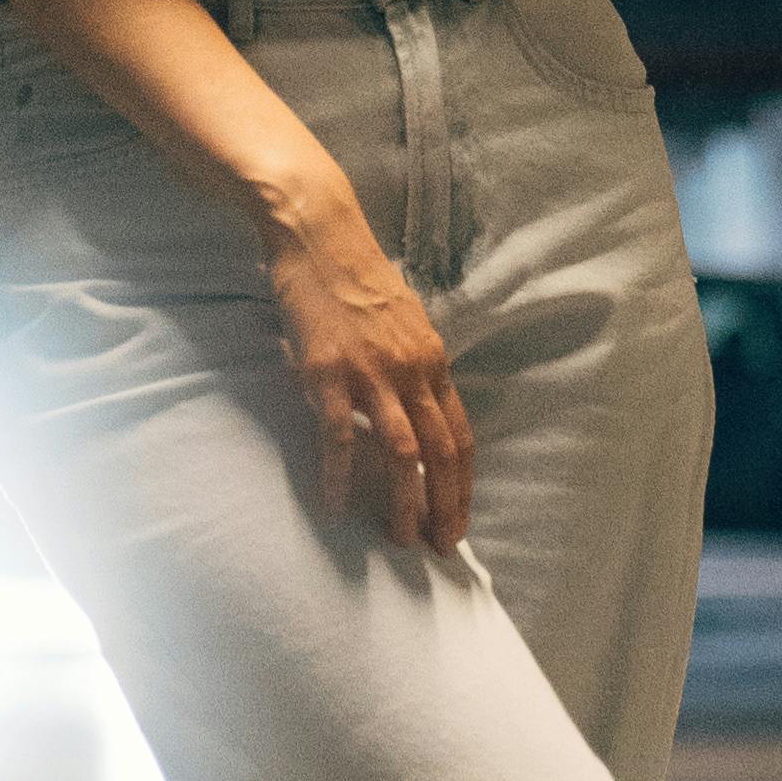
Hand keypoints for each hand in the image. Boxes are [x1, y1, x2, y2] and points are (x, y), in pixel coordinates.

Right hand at [260, 172, 473, 556]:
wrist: (318, 234)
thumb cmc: (355, 277)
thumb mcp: (402, 321)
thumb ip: (412, 366)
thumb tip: (415, 409)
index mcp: (433, 359)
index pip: (460, 436)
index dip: (462, 485)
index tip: (458, 521)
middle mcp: (412, 370)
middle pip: (440, 452)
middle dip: (445, 506)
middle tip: (439, 546)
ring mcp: (371, 373)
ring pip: (403, 453)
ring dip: (405, 502)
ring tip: (400, 538)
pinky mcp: (329, 373)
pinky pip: (341, 438)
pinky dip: (341, 477)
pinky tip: (336, 505)